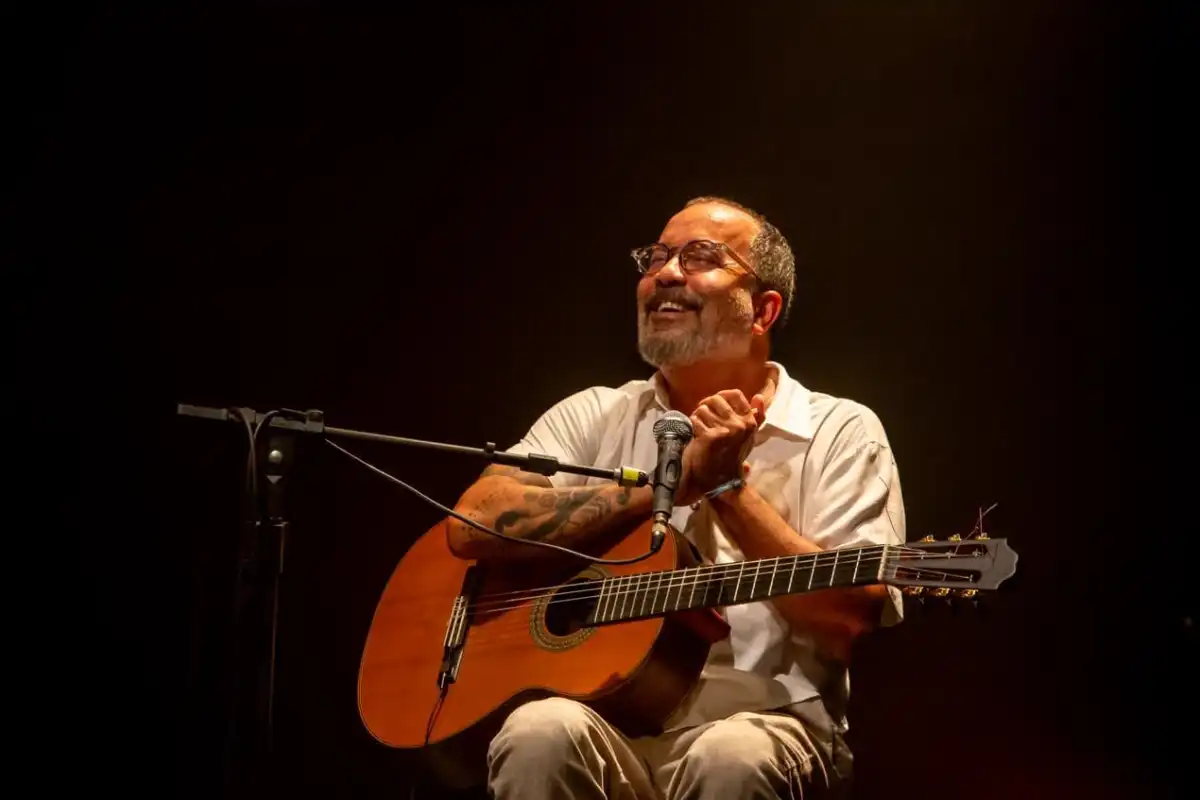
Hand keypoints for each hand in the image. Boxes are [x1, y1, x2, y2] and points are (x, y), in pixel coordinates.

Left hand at [676, 390, 763, 505]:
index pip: (735, 395)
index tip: (713, 405)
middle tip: (702, 417)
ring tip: (699, 428)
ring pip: (702, 409)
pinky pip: (695, 420)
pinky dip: (692, 426)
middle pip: (715, 399)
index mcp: (750, 421)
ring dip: (697, 417)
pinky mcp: (710, 437)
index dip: (721, 397)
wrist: (721, 481)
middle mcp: (740, 424)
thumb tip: (759, 396)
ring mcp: (726, 431)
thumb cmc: (733, 457)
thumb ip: (756, 417)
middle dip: (705, 406)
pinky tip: (695, 435)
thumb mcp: (749, 436)